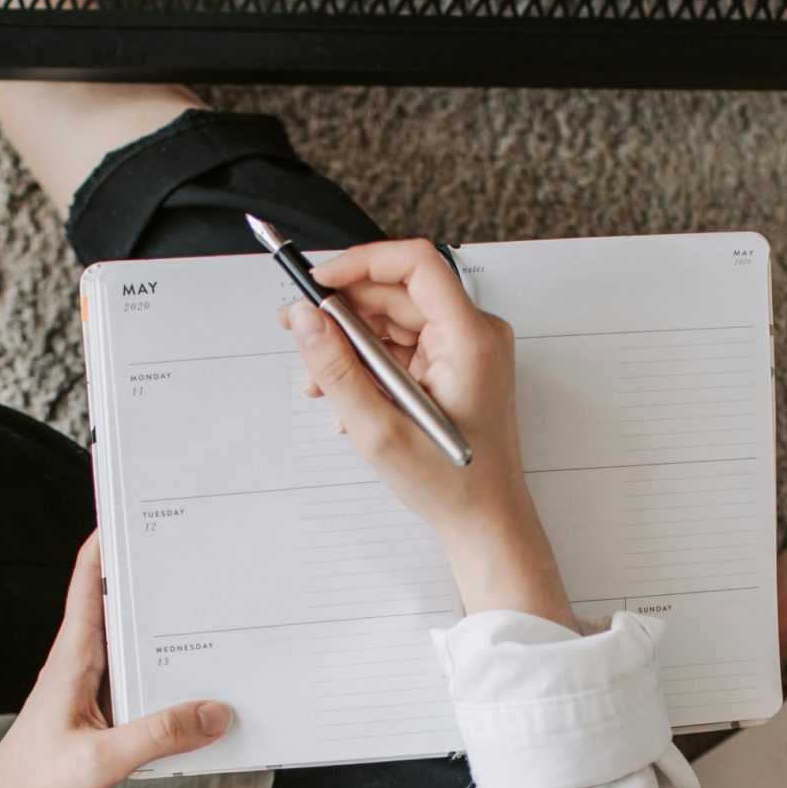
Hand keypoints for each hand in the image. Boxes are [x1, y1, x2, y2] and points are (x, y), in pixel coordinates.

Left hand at [0, 534, 230, 787]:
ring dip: (157, 633)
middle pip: (115, 608)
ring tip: (200, 618)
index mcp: (70, 661)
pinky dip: (158, 677)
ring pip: (127, 647)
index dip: (107, 543)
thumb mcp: (103, 762)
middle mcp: (75, 667)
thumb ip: (160, 735)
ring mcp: (82, 691)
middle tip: (187, 559)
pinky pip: (132, 683)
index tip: (133, 511)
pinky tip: (185, 691)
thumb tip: (214, 712)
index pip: (88, 583)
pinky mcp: (90, 716)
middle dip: (148, 582)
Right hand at [283, 240, 573, 626]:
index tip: (321, 282)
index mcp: (469, 339)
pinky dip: (372, 363)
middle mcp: (475, 335)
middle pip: (399, 292)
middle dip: (345, 310)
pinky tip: (349, 398)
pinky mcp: (457, 367)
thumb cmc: (452, 485)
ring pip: (397, 320)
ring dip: (353, 343)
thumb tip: (305, 318)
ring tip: (320, 380)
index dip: (361, 263)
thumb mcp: (378, 429)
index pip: (415, 263)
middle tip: (301, 329)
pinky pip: (406, 346)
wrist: (486, 524)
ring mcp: (467, 351)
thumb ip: (336, 367)